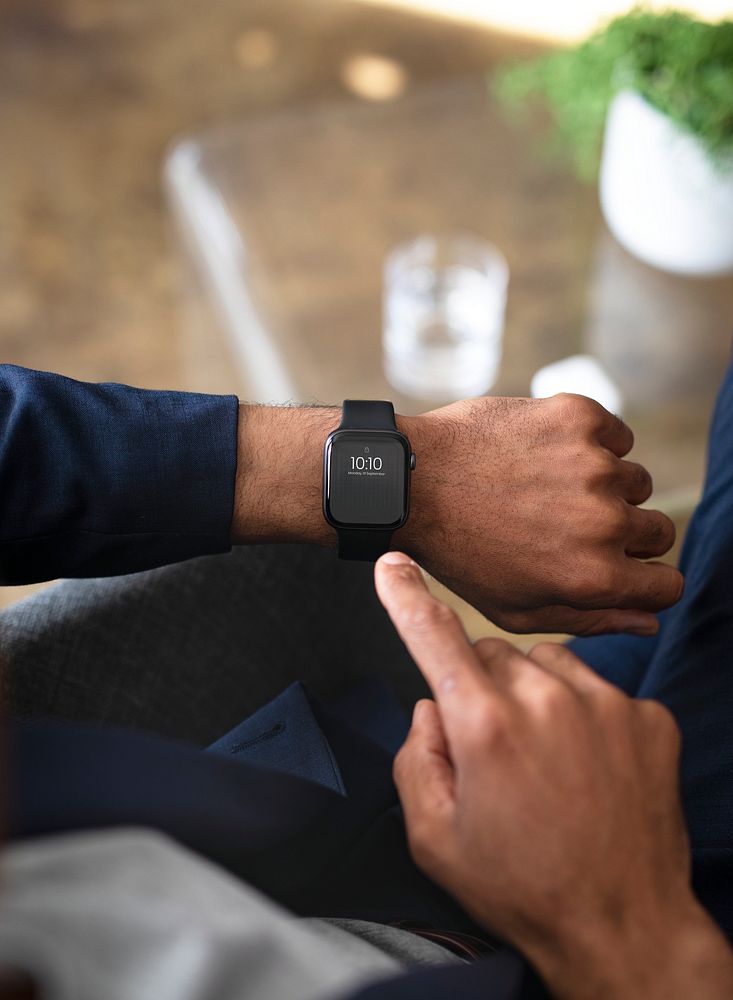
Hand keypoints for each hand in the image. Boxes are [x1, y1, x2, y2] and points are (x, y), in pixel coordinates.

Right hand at [375, 553, 732, 999]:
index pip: (434, 637)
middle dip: (482, 687)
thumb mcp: (433, 836)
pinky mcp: (649, 717)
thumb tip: (432, 707)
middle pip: (494, 654)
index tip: (394, 562)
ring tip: (545, 759)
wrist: (623, 927)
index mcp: (485, 725)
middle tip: (494, 751)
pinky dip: (585, 715)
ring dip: (535, 694)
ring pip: (547, 664)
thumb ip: (415, 757)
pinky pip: (599, 690)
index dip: (406, 596)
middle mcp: (546, 699)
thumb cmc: (522, 888)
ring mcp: (606, 704)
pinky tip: (589, 767)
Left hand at [398, 394, 682, 634]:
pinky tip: (546, 455)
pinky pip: (617, 434)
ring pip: (636, 481)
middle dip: (624, 534)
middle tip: (571, 526)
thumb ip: (590, 620)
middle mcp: (604, 522)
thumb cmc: (459, 553)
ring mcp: (595, 464)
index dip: (644, 579)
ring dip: (605, 488)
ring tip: (548, 490)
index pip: (670, 584)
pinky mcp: (580, 417)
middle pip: (659, 532)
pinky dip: (592, 443)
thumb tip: (649, 622)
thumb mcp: (516, 610)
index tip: (620, 568)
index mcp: (594, 577)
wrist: (412, 483)